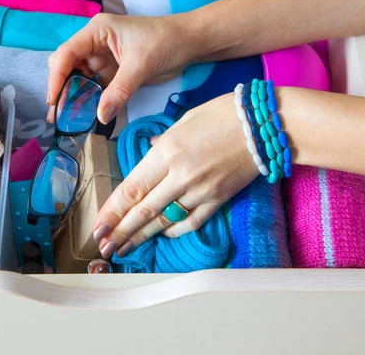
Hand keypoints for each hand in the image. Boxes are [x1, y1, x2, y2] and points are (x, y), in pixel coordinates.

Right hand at [47, 13, 195, 123]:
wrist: (189, 43)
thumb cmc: (165, 42)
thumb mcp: (141, 66)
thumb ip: (119, 91)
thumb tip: (100, 116)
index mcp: (96, 31)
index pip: (67, 53)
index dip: (56, 77)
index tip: (53, 99)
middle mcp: (94, 44)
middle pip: (66, 66)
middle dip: (61, 89)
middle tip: (58, 115)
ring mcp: (102, 59)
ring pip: (78, 79)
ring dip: (72, 98)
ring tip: (64, 120)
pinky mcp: (112, 73)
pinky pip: (94, 88)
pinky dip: (88, 101)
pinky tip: (82, 116)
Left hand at [92, 93, 259, 258]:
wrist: (266, 126)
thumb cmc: (224, 114)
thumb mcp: (184, 120)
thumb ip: (162, 143)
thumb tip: (149, 153)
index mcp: (167, 153)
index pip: (132, 188)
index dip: (112, 211)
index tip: (98, 225)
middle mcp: (180, 176)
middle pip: (143, 210)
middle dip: (120, 231)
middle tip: (103, 246)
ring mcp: (200, 191)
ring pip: (163, 220)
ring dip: (140, 237)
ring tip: (122, 249)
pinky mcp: (217, 200)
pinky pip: (191, 222)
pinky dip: (174, 231)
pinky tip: (161, 236)